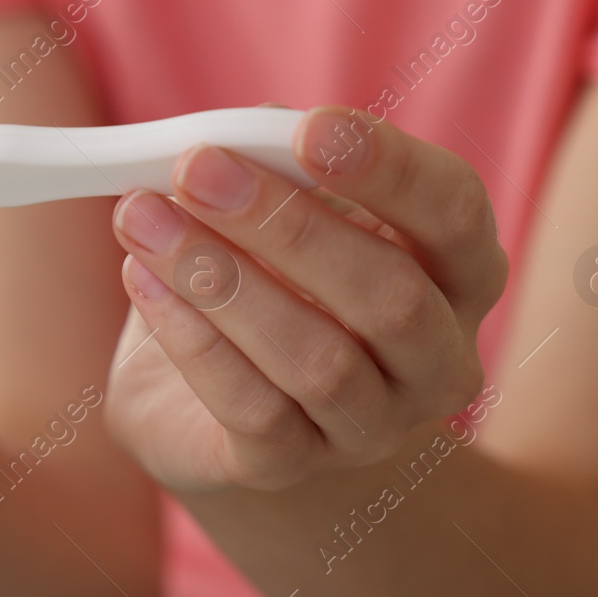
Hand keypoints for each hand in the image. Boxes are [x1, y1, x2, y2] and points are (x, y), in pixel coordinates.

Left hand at [103, 106, 507, 492]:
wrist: (213, 403)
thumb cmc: (263, 273)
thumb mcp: (274, 203)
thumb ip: (268, 158)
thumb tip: (232, 134)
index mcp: (455, 268)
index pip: (455, 212)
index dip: (390, 169)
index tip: (311, 129)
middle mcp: (435, 357)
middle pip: (390, 296)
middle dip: (284, 224)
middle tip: (197, 169)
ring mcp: (372, 425)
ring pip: (318, 360)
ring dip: (220, 278)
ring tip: (142, 217)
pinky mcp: (292, 467)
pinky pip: (253, 409)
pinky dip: (191, 337)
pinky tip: (144, 280)